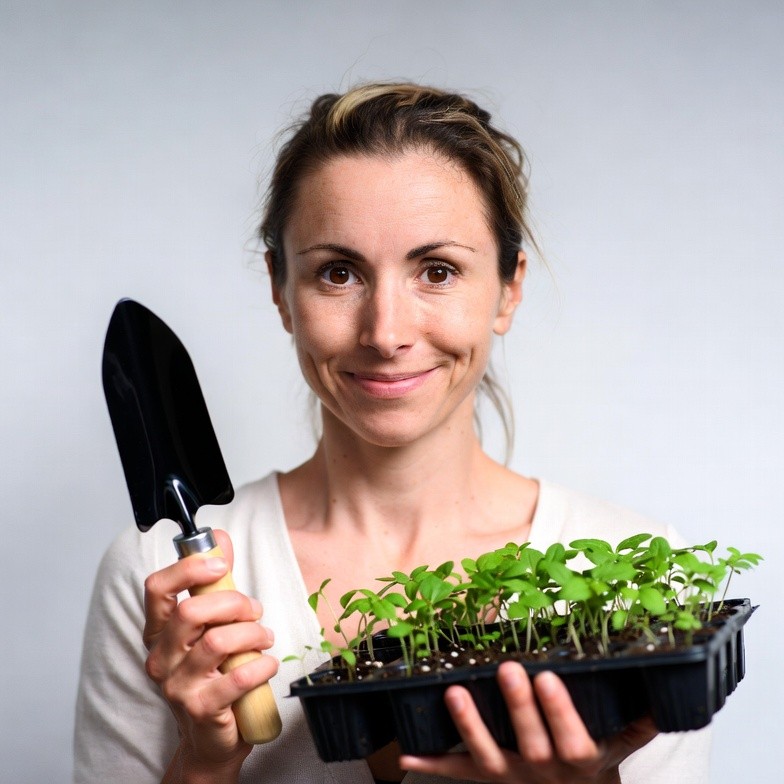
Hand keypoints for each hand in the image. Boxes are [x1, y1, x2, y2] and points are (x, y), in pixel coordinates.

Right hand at [143, 530, 277, 776]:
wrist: (212, 738)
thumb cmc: (214, 674)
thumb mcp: (213, 624)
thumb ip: (215, 583)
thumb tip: (219, 538)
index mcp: (160, 631)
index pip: (156, 588)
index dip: (188, 568)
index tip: (220, 565)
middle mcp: (161, 657)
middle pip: (191, 610)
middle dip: (234, 602)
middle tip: (255, 611)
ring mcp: (177, 685)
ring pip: (217, 641)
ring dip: (253, 633)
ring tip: (265, 638)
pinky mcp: (201, 709)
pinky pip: (238, 677)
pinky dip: (262, 665)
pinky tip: (269, 664)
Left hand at [399, 661, 657, 782]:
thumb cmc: (594, 767)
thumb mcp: (622, 747)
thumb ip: (640, 722)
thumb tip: (666, 694)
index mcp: (578, 761)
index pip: (572, 740)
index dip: (560, 711)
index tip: (549, 675)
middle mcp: (543, 773)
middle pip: (531, 744)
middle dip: (519, 707)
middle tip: (508, 669)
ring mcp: (510, 777)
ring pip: (487, 756)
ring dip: (469, 726)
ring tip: (454, 693)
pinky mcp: (484, 779)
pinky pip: (456, 774)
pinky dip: (430, 763)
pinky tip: (404, 753)